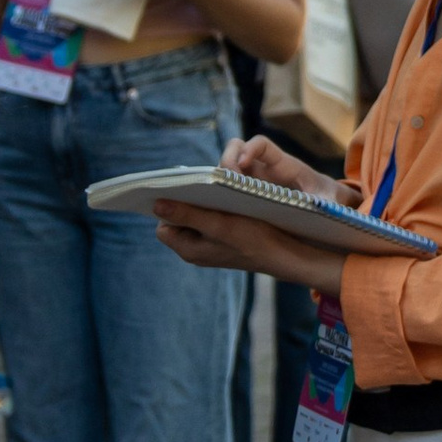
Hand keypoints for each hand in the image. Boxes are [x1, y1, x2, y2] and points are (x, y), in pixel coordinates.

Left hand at [154, 201, 348, 291]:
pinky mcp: (225, 240)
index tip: (182, 188)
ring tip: (220, 192)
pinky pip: (213, 219)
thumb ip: (187, 215)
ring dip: (206, 202)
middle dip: (190, 201)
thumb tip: (156, 205)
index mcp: (188, 248)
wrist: (285, 253)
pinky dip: (218, 208)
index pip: (163, 223)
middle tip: (204, 187)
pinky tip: (231, 200)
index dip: (169, 205)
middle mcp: (195, 249)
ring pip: (198, 216)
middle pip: (180, 218)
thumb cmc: (253, 239)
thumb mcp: (219, 224)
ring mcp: (210, 245)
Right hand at [224, 133, 357, 204]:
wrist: (322, 200)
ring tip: (221, 197)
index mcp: (283, 164)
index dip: (250, 149)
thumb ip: (324, 203)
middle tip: (226, 182)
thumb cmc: (325, 196)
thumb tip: (319, 207)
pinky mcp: (245, 190)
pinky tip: (219, 207)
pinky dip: (219, 190)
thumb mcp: (327, 200)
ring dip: (219, 176)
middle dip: (227, 159)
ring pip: (227, 164)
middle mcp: (263, 166)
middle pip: (236, 147)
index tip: (242, 164)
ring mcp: (252, 177)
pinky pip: (226, 183)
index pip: (261, 144)